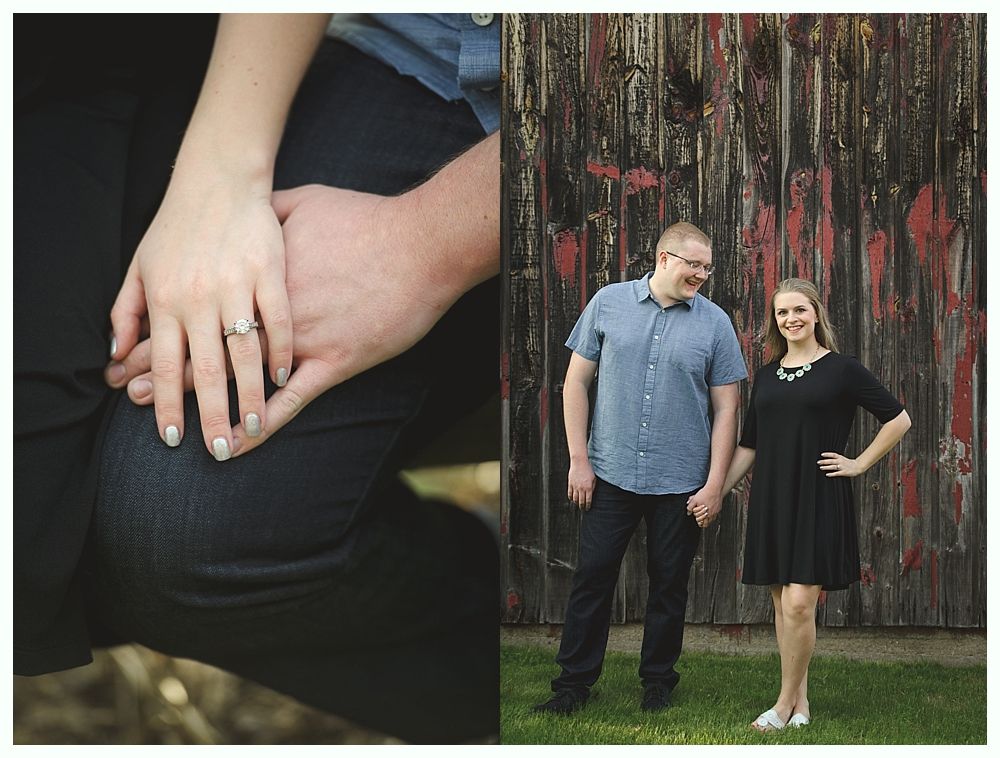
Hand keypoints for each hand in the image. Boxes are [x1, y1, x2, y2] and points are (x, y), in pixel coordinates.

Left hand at [107, 185, 467, 455]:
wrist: (418, 244)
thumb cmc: (365, 219)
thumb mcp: (305, 200)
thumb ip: (266, 212)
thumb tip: (242, 212)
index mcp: (253, 276)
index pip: (192, 311)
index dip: (158, 336)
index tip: (127, 355)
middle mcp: (267, 312)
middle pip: (206, 349)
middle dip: (164, 376)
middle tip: (134, 397)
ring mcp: (300, 340)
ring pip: (241, 381)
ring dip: (207, 407)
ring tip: (179, 432)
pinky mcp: (335, 361)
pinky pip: (291, 401)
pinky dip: (263, 426)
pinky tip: (238, 444)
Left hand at [109, 175, 292, 459]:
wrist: (219, 177)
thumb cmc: (178, 222)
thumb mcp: (140, 263)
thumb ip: (126, 310)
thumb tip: (113, 352)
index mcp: (167, 299)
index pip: (165, 363)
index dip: (167, 403)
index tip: (174, 437)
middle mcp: (200, 298)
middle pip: (207, 368)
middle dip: (211, 415)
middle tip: (216, 449)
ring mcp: (239, 287)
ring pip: (245, 352)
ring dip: (249, 395)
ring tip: (251, 426)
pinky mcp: (272, 273)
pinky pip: (279, 321)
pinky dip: (281, 351)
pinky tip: (283, 378)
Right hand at [567, 459, 595, 509]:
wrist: (579, 462)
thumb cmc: (588, 469)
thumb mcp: (594, 478)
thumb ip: (593, 487)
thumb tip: (591, 494)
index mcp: (588, 487)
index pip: (588, 500)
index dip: (588, 506)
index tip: (588, 508)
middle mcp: (581, 488)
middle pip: (581, 501)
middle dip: (582, 506)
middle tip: (582, 509)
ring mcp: (575, 486)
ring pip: (575, 498)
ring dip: (576, 503)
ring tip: (577, 504)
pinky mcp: (570, 483)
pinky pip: (570, 493)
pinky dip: (571, 497)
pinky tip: (572, 499)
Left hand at [686, 487, 721, 527]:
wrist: (714, 488)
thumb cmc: (705, 493)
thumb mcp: (694, 500)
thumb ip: (690, 507)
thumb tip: (688, 513)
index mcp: (705, 512)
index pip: (701, 522)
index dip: (697, 520)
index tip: (696, 518)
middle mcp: (711, 514)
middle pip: (706, 523)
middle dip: (702, 521)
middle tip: (699, 519)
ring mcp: (716, 512)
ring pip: (711, 520)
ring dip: (707, 520)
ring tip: (704, 517)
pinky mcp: (719, 509)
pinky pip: (715, 516)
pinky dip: (712, 516)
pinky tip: (709, 513)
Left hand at [817, 452, 862, 476]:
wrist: (858, 466)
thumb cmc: (849, 463)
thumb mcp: (842, 458)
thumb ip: (836, 459)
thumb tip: (827, 459)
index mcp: (840, 457)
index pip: (833, 455)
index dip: (828, 454)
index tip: (822, 454)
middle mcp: (841, 462)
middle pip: (831, 461)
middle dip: (824, 461)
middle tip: (818, 462)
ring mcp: (842, 467)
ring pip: (833, 467)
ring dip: (827, 467)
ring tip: (821, 467)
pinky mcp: (844, 472)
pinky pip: (837, 473)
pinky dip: (832, 474)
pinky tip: (827, 474)